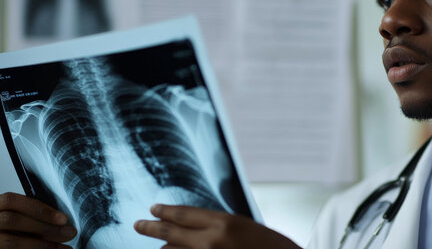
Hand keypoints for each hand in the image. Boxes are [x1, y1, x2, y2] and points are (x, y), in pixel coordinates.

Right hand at [0, 192, 76, 248]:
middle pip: (14, 221)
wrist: (5, 237)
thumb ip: (34, 214)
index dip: (39, 209)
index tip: (63, 219)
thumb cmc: (15, 226)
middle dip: (45, 227)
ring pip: (12, 242)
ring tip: (63, 248)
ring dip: (42, 245)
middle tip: (69, 233)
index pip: (13, 201)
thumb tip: (61, 221)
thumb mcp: (21, 215)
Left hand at [134, 204, 301, 248]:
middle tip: (138, 224)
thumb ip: (218, 225)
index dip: (165, 211)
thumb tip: (194, 226)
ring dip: (165, 248)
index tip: (153, 208)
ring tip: (159, 245)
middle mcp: (211, 242)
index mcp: (223, 223)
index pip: (184, 214)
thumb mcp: (244, 226)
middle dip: (151, 228)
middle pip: (171, 233)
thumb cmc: (270, 245)